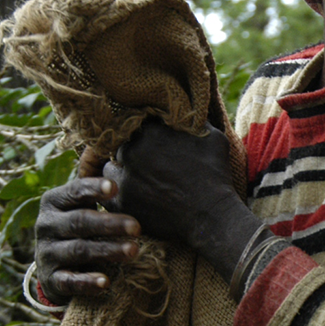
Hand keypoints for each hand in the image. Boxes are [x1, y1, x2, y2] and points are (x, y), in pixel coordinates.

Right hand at [34, 177, 140, 302]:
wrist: (53, 267)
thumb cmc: (79, 229)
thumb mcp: (81, 207)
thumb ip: (98, 194)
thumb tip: (129, 174)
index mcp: (54, 202)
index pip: (75, 192)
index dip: (94, 189)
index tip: (115, 187)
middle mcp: (46, 225)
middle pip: (79, 221)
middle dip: (110, 224)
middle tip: (137, 227)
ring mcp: (47, 253)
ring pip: (78, 250)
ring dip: (107, 251)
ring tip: (133, 251)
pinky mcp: (51, 279)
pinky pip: (69, 281)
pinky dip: (87, 282)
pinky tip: (106, 282)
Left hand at [101, 118, 262, 281]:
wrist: (212, 216)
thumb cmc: (216, 176)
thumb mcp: (213, 139)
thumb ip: (194, 121)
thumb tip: (188, 110)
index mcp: (151, 133)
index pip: (135, 126)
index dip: (141, 136)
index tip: (150, 146)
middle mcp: (132, 152)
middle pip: (120, 147)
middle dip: (130, 155)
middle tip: (143, 166)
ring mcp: (124, 179)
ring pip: (110, 170)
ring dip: (120, 174)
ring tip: (136, 184)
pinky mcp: (121, 203)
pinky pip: (109, 195)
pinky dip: (118, 195)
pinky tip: (133, 199)